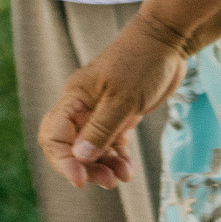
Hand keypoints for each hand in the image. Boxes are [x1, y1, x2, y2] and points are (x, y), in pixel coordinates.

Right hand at [38, 13, 188, 190]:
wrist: (167, 41)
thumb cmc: (142, 61)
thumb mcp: (122, 98)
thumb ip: (100, 128)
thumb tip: (79, 157)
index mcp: (75, 98)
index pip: (54, 135)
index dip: (62, 160)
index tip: (80, 178)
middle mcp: (83, 106)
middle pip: (70, 146)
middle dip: (85, 167)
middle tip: (108, 180)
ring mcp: (101, 111)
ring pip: (92, 148)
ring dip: (104, 166)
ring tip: (123, 177)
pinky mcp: (120, 115)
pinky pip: (111, 143)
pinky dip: (117, 158)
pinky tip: (128, 168)